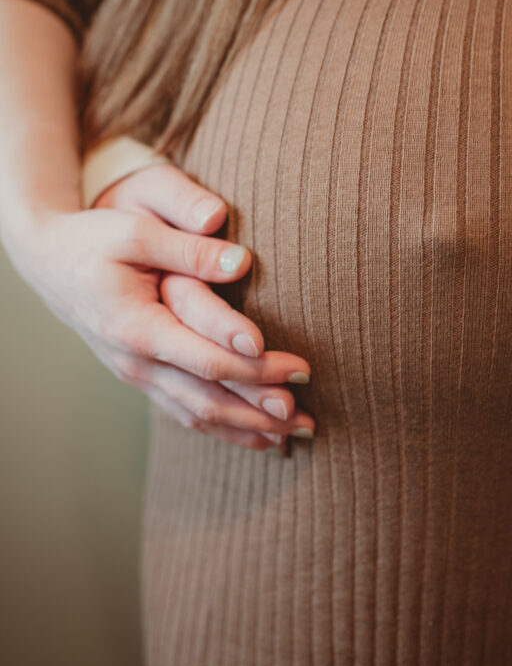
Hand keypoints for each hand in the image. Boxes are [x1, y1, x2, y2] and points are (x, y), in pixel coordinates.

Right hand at [7, 165, 314, 452]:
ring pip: (198, 414)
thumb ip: (190, 250)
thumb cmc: (95, 239)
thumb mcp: (138, 231)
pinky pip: (186, 412)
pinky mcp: (144, 376)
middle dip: (261, 407)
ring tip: (298, 432)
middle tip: (309, 413)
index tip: (296, 367)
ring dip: (249, 427)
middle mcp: (136, 361)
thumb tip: (243, 263)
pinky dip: (226, 427)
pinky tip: (261, 434)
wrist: (49, 260)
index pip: (206, 358)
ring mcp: (137, 374)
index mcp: (136, 327)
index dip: (253, 368)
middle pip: (208, 397)